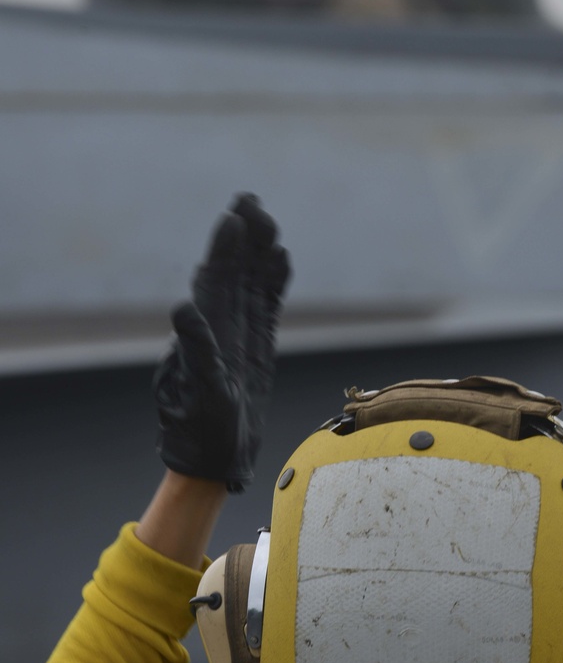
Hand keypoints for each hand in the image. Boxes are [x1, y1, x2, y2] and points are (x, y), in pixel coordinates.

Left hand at [153, 194, 290, 490]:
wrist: (209, 462)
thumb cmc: (199, 434)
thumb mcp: (198, 395)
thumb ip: (194, 351)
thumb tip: (182, 308)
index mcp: (205, 334)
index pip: (215, 282)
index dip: (224, 249)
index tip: (235, 216)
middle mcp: (220, 329)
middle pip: (232, 273)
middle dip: (241, 238)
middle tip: (250, 200)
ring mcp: (239, 338)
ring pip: (250, 284)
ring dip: (257, 252)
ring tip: (267, 219)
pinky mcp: (256, 350)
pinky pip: (267, 307)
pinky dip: (274, 282)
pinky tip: (280, 259)